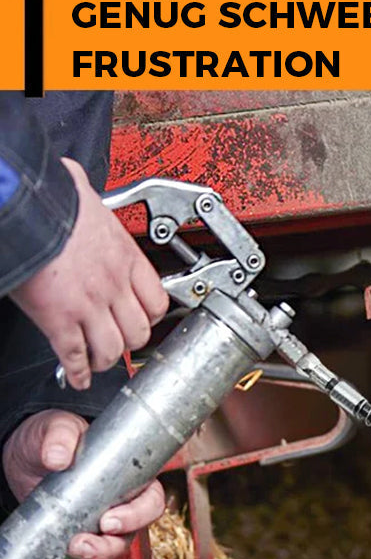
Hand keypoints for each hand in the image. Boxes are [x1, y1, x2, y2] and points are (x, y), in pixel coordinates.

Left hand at [2, 409, 164, 558]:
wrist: (28, 453)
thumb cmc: (56, 436)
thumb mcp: (59, 427)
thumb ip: (61, 435)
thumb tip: (58, 457)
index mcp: (132, 481)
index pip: (149, 504)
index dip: (136, 516)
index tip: (109, 520)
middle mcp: (120, 509)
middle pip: (126, 539)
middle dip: (105, 548)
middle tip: (80, 544)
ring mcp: (96, 530)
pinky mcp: (71, 544)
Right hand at [9, 158, 167, 390]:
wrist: (26, 205)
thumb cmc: (53, 198)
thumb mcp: (86, 198)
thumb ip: (91, 203)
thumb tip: (76, 180)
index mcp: (125, 257)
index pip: (157, 300)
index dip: (151, 316)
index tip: (144, 319)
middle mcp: (113, 285)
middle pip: (139, 331)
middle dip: (130, 342)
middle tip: (120, 343)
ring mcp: (88, 305)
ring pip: (111, 350)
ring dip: (105, 360)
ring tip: (98, 362)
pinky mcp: (58, 319)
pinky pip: (74, 355)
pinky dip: (76, 372)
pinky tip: (76, 377)